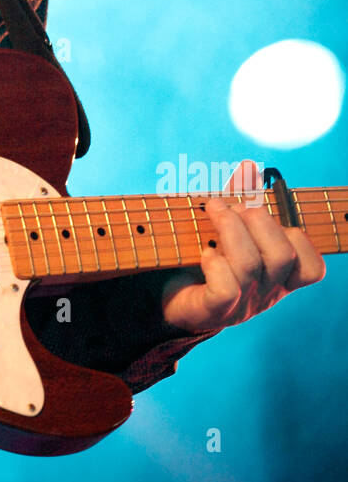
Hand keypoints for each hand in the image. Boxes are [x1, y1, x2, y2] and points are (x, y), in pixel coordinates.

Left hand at [160, 160, 325, 334]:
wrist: (169, 299)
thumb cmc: (202, 259)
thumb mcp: (227, 231)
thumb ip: (241, 207)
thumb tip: (249, 170)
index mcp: (277, 277)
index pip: (311, 267)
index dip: (297, 236)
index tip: (266, 215)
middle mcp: (265, 293)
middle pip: (282, 256)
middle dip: (258, 220)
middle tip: (232, 206)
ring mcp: (240, 305)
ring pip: (251, 266)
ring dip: (230, 227)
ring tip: (212, 209)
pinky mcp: (212, 311)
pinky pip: (226, 289)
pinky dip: (215, 265)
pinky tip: (204, 253)